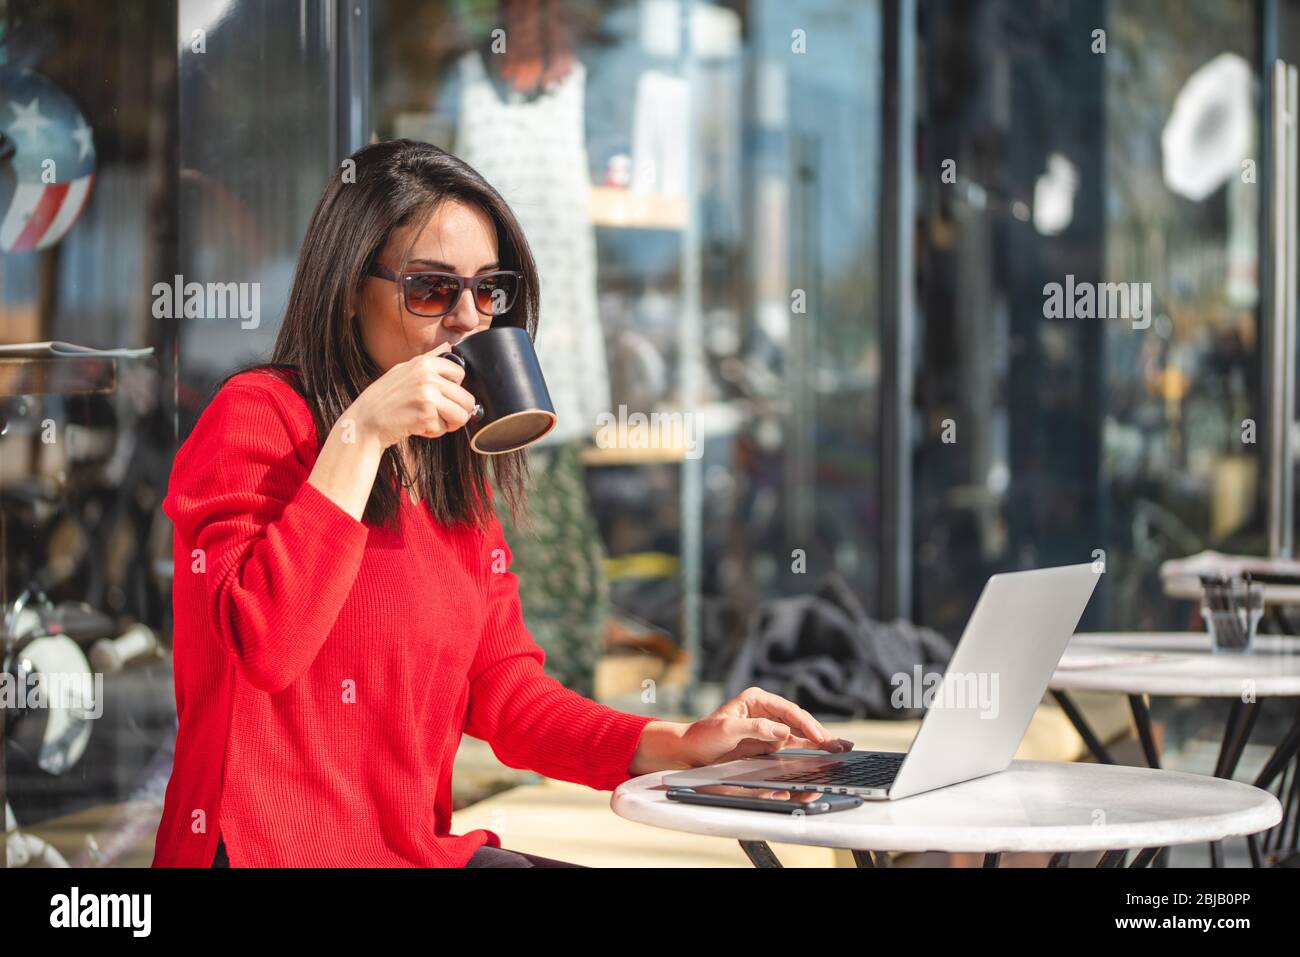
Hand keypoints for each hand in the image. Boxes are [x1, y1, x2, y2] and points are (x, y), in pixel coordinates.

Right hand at [346, 342, 477, 447]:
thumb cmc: (384, 398)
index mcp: (425, 363)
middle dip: (456, 411)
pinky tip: (417, 426)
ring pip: (462, 415)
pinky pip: (445, 428)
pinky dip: (433, 432)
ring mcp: (428, 395)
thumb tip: (449, 345)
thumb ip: (430, 358)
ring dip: (448, 423)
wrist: (365, 421)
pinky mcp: (426, 415)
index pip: (460, 373)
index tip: (440, 395)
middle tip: (439, 415)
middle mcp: (428, 376)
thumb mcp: (404, 370)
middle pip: (467, 398)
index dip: (453, 389)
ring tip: (429, 420)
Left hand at [629, 687, 854, 774]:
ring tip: (841, 748)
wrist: (690, 751)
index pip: (788, 710)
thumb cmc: (703, 736)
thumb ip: (756, 730)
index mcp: (756, 699)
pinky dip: (809, 747)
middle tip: (839, 745)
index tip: (819, 737)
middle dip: (819, 732)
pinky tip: (824, 750)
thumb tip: (783, 732)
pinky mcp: (768, 742)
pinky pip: (793, 743)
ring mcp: (769, 726)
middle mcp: (765, 710)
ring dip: (819, 740)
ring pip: (799, 732)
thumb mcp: (727, 730)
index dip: (806, 724)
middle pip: (798, 720)